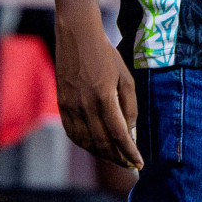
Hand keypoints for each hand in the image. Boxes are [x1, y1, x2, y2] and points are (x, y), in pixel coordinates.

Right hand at [54, 17, 142, 170]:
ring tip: (115, 158)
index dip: (129, 152)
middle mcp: (85, 104)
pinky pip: (73, 133)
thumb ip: (129, 105)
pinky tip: (95, 147)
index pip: (118, 134)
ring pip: (87, 141)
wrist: (77, 36)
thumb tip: (130, 131)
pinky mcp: (62, 104)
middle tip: (130, 165)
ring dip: (102, 154)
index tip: (139, 163)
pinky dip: (85, 144)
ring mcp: (71, 106)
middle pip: (102, 142)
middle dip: (118, 157)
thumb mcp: (125, 76)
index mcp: (104, 96)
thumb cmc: (106, 54)